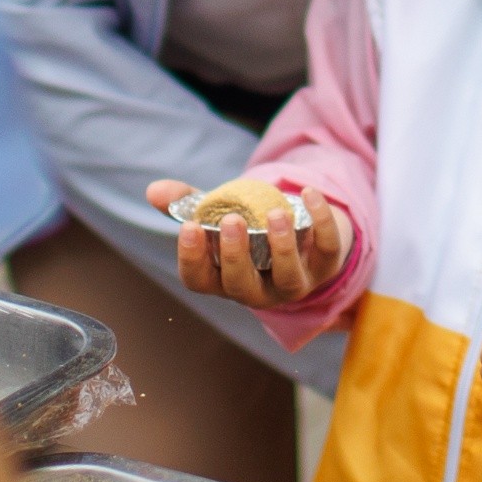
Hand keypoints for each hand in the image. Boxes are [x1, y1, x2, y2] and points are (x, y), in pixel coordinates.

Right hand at [149, 177, 350, 310]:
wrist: (303, 234)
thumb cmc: (250, 230)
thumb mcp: (218, 216)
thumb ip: (187, 204)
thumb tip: (154, 191)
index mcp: (224, 279)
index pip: (199, 281)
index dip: (192, 259)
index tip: (189, 227)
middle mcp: (257, 290)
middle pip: (241, 285)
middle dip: (236, 255)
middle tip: (231, 221)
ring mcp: (294, 282)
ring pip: (288, 277)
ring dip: (282, 246)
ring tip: (275, 213)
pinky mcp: (325, 265)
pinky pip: (327, 250)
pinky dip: (322, 222)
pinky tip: (308, 193)